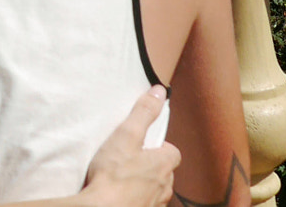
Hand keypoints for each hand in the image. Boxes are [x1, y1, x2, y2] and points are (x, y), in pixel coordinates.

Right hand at [77, 89, 179, 206]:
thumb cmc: (114, 174)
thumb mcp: (126, 134)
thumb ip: (143, 112)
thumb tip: (159, 91)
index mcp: (164, 165)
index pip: (172, 152)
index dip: (160, 147)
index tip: (144, 145)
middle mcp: (165, 187)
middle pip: (165, 173)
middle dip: (153, 167)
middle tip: (131, 161)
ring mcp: (155, 204)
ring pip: (156, 191)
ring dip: (145, 186)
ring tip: (124, 180)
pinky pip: (145, 204)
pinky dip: (136, 199)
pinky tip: (121, 196)